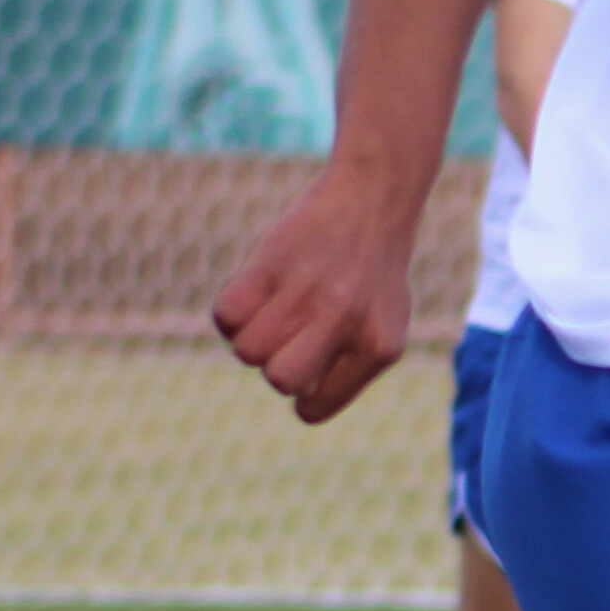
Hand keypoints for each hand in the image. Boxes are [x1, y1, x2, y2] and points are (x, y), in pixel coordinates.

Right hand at [208, 166, 422, 424]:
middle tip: (291, 337)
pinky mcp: (271, 263)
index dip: (302, 395)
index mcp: (376, 347)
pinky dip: (231, 315)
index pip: (314, 408)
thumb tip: (298, 400)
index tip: (309, 368)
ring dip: (251, 339)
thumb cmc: (372, 277)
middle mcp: (344, 321)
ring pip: (247, 351)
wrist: (371, 202)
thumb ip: (347, 371)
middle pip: (279, 380)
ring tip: (274, 312)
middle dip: (275, 367)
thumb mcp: (383, 328)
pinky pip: (226, 316)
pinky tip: (255, 297)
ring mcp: (306, 291)